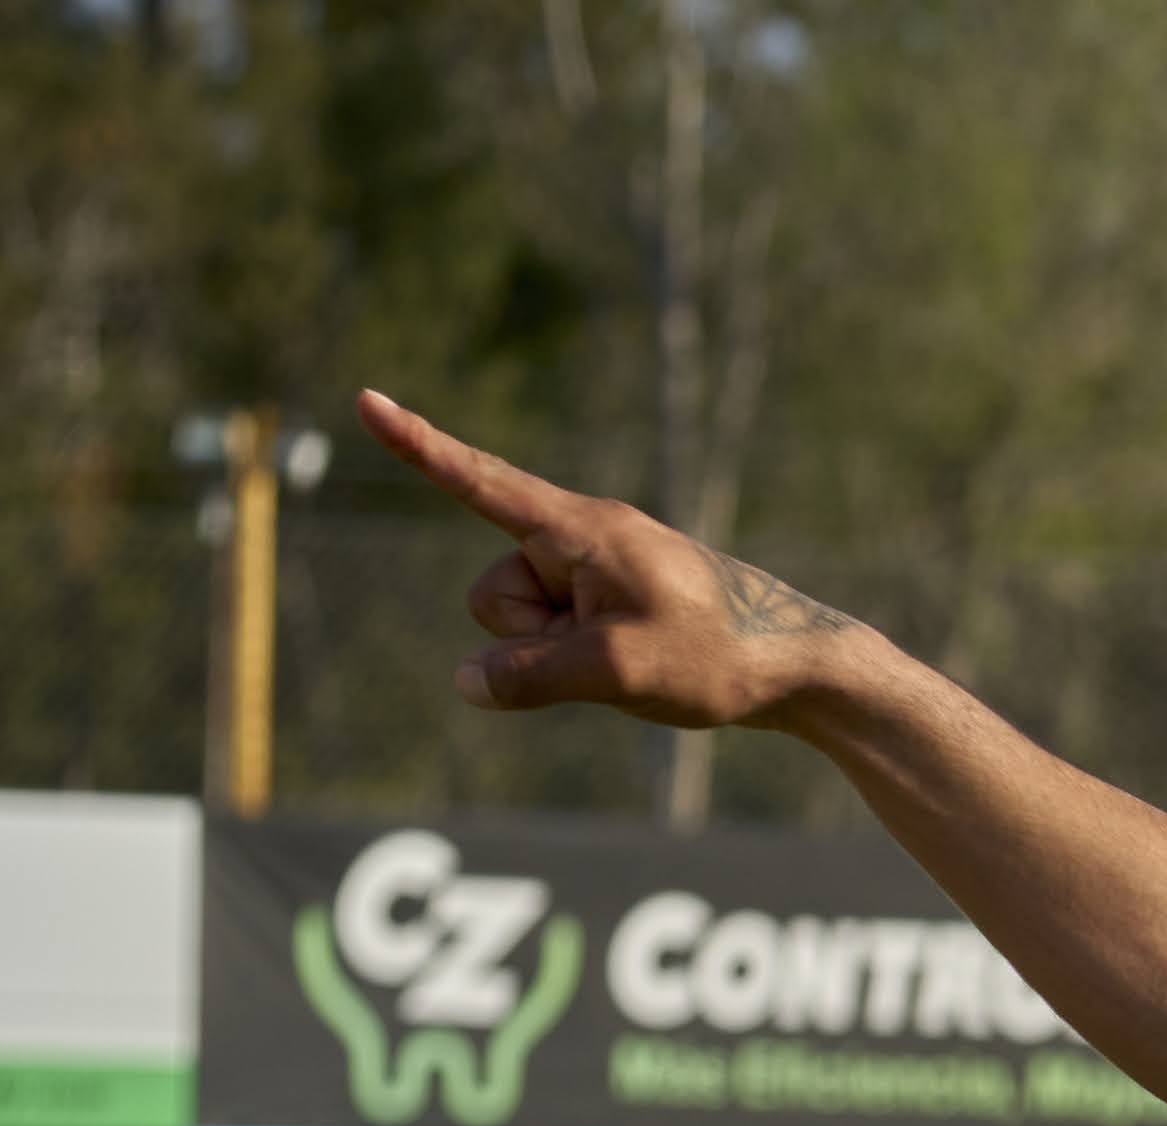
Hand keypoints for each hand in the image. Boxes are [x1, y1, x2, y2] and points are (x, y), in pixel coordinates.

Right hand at [357, 388, 867, 729]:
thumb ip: (531, 676)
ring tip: (639, 657)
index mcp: (583, 530)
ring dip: (559, 653)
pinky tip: (640, 661)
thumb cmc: (719, 657)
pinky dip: (580, 659)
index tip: (365, 400)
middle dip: (527, 635)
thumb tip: (468, 682)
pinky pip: (559, 635)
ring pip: (523, 623)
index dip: (419, 446)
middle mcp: (584, 539)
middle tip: (616, 649)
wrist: (798, 666)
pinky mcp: (612, 601)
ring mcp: (598, 572)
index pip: (482, 482)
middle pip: (495, 593)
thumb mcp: (618, 671)